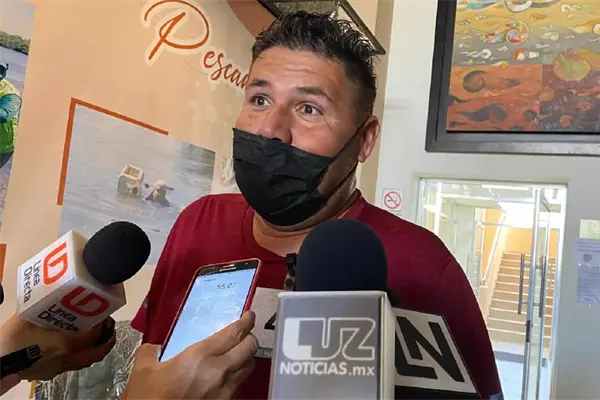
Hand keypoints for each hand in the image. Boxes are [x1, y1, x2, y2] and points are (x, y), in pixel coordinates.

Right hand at [0, 314, 115, 380]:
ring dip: (97, 349)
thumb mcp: (30, 316)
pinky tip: (78, 347)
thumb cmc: (13, 338)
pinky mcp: (51, 374)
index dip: (102, 322)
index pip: (94, 333)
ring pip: (87, 361)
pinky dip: (83, 356)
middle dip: (107, 339)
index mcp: (67, 343)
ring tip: (99, 336)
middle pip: (98, 352)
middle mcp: (68, 358)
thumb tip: (58, 289)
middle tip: (109, 327)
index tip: (103, 312)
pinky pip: (75, 365)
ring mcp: (60, 369)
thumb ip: (48, 306)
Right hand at [124, 311, 257, 399]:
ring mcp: (225, 390)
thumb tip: (153, 348)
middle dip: (249, 337)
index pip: (234, 333)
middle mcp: (219, 371)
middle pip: (250, 347)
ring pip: (249, 367)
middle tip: (243, 333)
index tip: (249, 316)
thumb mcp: (142, 371)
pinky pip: (239, 384)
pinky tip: (225, 376)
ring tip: (237, 353)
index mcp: (200, 356)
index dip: (246, 322)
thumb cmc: (150, 398)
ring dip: (246, 357)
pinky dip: (237, 376)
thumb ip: (149, 352)